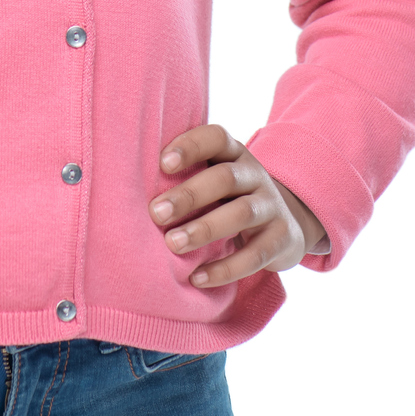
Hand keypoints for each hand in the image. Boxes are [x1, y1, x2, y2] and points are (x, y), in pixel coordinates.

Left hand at [149, 124, 328, 287]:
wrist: (286, 225)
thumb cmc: (229, 200)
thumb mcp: (215, 181)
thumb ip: (185, 178)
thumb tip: (129, 192)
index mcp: (235, 155)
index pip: (216, 138)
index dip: (190, 146)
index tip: (162, 163)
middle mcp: (256, 176)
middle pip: (225, 178)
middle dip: (189, 195)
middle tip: (156, 213)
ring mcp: (272, 207)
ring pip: (241, 213)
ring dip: (204, 229)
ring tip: (173, 244)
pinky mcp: (282, 239)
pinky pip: (255, 255)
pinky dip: (225, 268)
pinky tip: (197, 277)